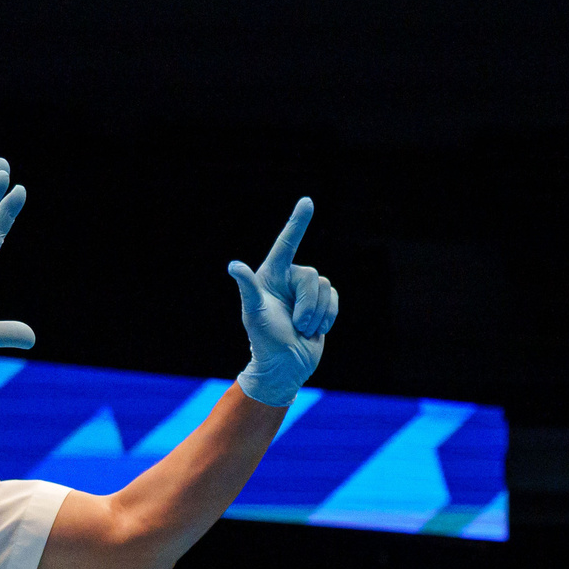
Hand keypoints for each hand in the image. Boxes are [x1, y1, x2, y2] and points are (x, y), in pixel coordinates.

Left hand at [229, 197, 339, 405]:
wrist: (284, 367)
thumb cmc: (264, 340)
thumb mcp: (254, 313)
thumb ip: (248, 287)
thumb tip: (234, 266)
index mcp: (271, 275)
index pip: (286, 244)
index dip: (297, 223)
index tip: (307, 201)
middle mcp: (290, 279)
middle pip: (312, 276)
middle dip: (307, 304)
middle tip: (295, 324)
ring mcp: (307, 292)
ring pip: (326, 288)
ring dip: (316, 314)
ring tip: (301, 329)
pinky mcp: (322, 305)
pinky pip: (335, 299)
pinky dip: (328, 317)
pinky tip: (315, 330)